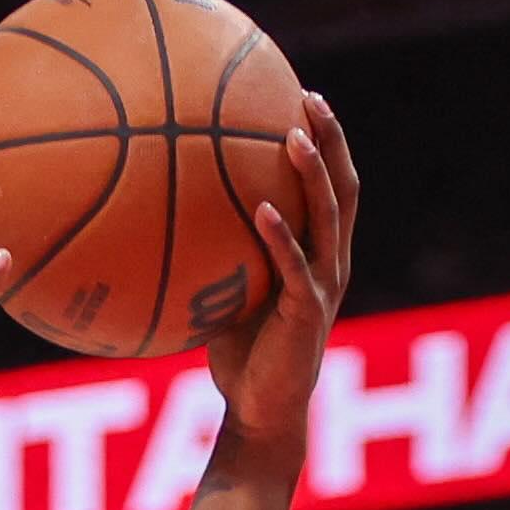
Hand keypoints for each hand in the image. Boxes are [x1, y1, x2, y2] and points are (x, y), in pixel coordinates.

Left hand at [200, 94, 357, 452]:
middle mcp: (332, 264)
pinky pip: (295, 268)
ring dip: (313, 174)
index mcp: (321, 254)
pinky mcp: (306, 316)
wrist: (262, 413)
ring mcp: (323, 288)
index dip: (327, 141)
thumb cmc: (242, 355)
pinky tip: (263, 210)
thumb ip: (220, 249)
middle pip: (344, 188)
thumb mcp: (230, 290)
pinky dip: (281, 237)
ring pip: (329, 218)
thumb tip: (165, 207)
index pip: (333, 186)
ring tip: (294, 135)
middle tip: (311, 96)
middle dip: (331, 139)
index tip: (306, 95)